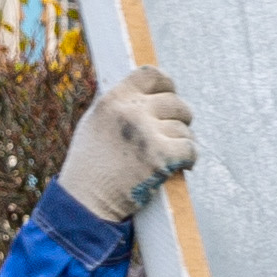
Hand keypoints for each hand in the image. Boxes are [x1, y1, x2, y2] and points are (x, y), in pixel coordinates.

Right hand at [60, 64, 197, 224]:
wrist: (86, 202)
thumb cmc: (89, 166)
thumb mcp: (94, 123)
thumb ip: (117, 105)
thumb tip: (144, 90)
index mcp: (112, 100)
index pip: (151, 74)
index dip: (166, 83)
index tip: (170, 94)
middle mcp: (130, 112)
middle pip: (174, 102)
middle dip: (180, 116)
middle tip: (175, 131)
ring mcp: (146, 134)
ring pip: (183, 128)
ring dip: (182, 141)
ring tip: (171, 153)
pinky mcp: (160, 157)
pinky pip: (190, 148)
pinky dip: (189, 158)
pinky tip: (182, 165)